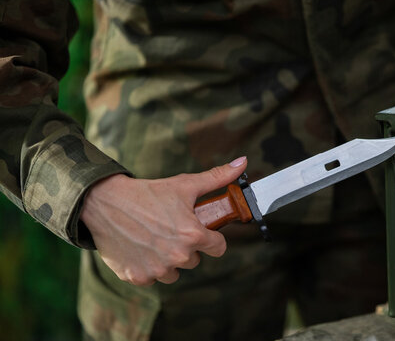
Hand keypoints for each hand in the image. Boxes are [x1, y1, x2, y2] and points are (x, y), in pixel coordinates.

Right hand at [81, 157, 247, 285]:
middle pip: (195, 260)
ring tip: (155, 238)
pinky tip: (140, 247)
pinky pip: (153, 277)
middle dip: (187, 246)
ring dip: (169, 260)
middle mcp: (177, 256)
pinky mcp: (137, 277)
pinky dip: (148, 266)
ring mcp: (156, 269)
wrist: (105, 202)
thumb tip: (243, 162)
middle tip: (171, 229)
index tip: (202, 231)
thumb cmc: (148, 192)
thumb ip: (217, 177)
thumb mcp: (185, 184)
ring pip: (175, 272)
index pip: (219, 248)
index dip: (212, 238)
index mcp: (192, 235)